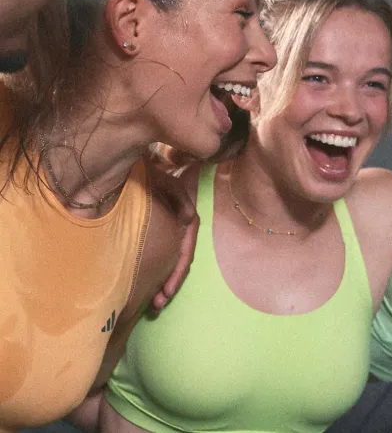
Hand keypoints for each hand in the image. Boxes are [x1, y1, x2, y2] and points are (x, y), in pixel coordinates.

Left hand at [144, 162, 198, 311]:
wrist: (121, 167)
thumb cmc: (143, 173)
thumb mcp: (162, 180)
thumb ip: (179, 196)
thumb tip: (188, 219)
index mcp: (184, 218)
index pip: (186, 248)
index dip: (179, 269)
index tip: (167, 290)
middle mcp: (177, 226)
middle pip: (180, 259)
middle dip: (171, 282)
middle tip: (158, 303)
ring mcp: (165, 231)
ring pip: (170, 261)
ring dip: (165, 282)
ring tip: (155, 303)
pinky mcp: (153, 235)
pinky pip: (159, 256)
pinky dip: (155, 272)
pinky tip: (148, 287)